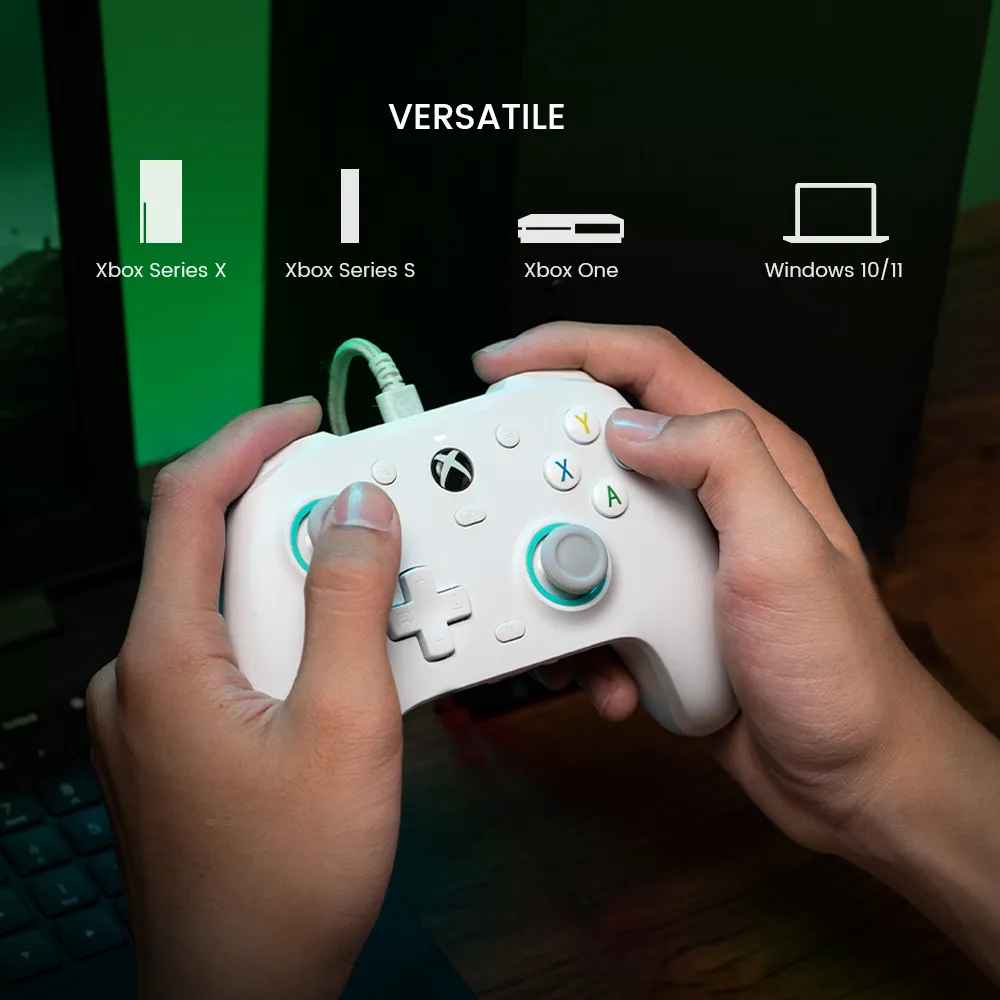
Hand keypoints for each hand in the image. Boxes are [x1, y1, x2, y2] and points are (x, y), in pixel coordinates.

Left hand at [87, 399, 403, 998]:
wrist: (245, 995)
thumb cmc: (291, 873)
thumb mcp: (346, 725)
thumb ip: (351, 603)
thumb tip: (358, 508)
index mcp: (163, 656)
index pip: (186, 502)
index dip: (246, 440)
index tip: (304, 416)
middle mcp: (138, 676)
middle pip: (210, 554)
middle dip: (290, 522)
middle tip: (368, 519)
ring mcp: (149, 715)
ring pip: (225, 609)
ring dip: (295, 587)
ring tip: (369, 604)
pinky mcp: (173, 745)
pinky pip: (226, 656)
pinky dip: (282, 636)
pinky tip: (336, 668)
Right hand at [473, 322, 952, 850]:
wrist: (843, 772)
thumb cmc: (833, 668)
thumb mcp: (785, 552)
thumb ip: (722, 463)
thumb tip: (634, 424)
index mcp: (747, 458)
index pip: (651, 365)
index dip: (572, 348)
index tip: (504, 364)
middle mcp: (710, 494)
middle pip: (604, 441)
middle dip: (544, 468)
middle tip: (499, 496)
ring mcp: (681, 553)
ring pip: (587, 526)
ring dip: (557, 566)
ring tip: (558, 606)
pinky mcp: (661, 605)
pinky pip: (594, 594)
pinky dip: (583, 630)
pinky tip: (608, 669)